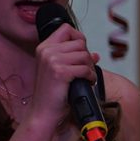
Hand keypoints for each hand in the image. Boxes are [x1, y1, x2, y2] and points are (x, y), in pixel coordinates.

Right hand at [24, 21, 97, 135]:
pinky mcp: (60, 72)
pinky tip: (86, 82)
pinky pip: (85, 68)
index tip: (81, 53)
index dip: (79, 39)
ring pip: (84, 55)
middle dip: (87, 57)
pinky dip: (90, 77)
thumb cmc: (53, 93)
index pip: (66, 29)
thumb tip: (95, 54)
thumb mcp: (62, 70)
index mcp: (44, 47)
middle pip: (79, 42)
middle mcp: (46, 51)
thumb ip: (75, 58)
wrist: (44, 111)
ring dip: (90, 68)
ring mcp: (52, 60)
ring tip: (85, 78)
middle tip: (85, 70)